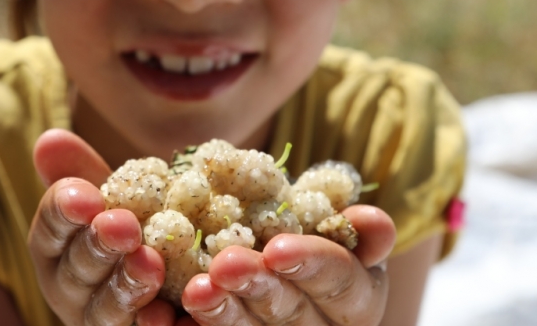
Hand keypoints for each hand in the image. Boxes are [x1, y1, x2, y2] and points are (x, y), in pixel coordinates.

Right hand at [27, 129, 176, 325]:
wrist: (181, 281)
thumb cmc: (136, 230)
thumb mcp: (115, 199)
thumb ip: (84, 174)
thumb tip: (50, 138)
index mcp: (59, 250)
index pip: (50, 228)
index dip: (64, 212)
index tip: (86, 197)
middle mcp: (73, 292)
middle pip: (77, 271)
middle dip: (98, 247)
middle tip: (123, 226)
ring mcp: (105, 321)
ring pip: (106, 311)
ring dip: (126, 287)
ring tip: (150, 263)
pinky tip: (170, 314)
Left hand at [180, 206, 395, 325]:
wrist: (278, 260)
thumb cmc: (313, 238)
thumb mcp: (341, 231)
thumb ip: (356, 229)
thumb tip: (371, 220)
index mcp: (356, 298)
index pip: (339, 281)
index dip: (311, 264)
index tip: (278, 248)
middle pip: (289, 312)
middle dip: (257, 287)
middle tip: (225, 264)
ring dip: (221, 314)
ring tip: (196, 290)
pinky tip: (166, 317)